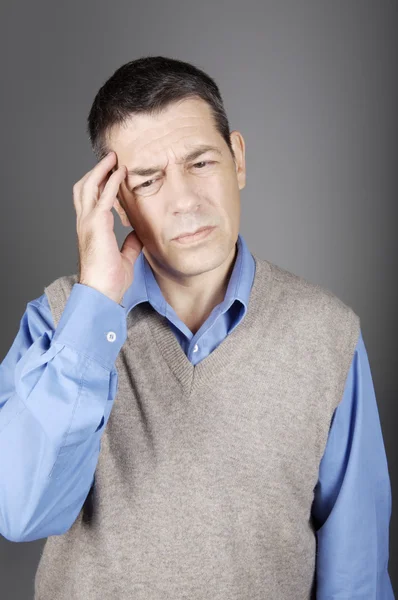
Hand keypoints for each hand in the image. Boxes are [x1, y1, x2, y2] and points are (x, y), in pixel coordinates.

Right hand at [73, 151, 142, 303]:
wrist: (101, 292)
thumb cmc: (110, 280)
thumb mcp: (124, 258)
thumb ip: (130, 244)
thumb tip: (138, 235)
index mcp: (90, 230)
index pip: (91, 200)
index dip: (99, 185)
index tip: (111, 174)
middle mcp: (85, 222)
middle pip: (84, 187)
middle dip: (96, 171)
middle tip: (110, 159)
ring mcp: (89, 222)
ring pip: (89, 186)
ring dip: (102, 170)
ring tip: (113, 158)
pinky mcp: (97, 224)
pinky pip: (104, 196)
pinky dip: (111, 182)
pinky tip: (120, 172)